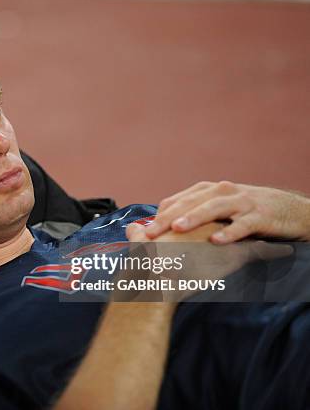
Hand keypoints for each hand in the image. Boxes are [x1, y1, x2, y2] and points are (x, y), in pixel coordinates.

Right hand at [125, 221, 292, 301]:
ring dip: (259, 229)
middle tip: (249, 218)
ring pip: (247, 228)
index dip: (214, 213)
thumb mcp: (140, 247)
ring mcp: (222, 237)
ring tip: (272, 231)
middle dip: (239, 216)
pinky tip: (284, 250)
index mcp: (186, 218)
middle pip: (228, 214)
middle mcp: (206, 223)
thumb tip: (131, 228)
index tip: (223, 216)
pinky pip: (260, 250)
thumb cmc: (147, 267)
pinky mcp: (236, 254)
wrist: (155, 282)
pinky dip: (273, 250)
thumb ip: (137, 235)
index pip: (206, 210)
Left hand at [144, 181, 309, 243]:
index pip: (178, 200)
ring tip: (177, 229)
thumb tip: (161, 225)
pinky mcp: (260, 216)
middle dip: (168, 218)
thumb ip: (193, 213)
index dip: (160, 215)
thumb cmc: (246, 211)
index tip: (143, 231)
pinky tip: (216, 242)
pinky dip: (229, 232)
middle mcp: (222, 192)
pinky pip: (243, 225)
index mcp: (208, 191)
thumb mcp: (218, 208)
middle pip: (190, 203)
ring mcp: (241, 202)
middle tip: (150, 233)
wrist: (290, 209)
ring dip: (194, 218)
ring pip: (213, 208)